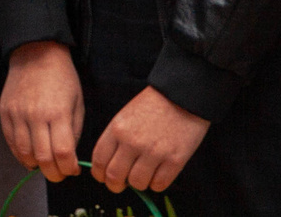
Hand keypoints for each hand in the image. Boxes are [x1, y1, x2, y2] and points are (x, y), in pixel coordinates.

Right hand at [0, 40, 83, 181]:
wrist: (36, 53)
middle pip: (42, 158)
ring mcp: (17, 114)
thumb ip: (73, 132)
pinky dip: (20, 154)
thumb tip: (67, 158)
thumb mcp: (77, 104)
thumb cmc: (62, 78)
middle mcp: (35, 115)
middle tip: (59, 174)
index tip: (73, 170)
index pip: (62, 153)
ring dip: (35, 165)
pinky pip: (10, 141)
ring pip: (24, 153)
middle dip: (53, 173)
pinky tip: (30, 156)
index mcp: (57, 113)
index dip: (69, 168)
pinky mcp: (5, 112)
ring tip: (44, 165)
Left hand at [91, 86, 209, 194]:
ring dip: (139, 183)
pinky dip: (157, 184)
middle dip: (115, 185)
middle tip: (121, 184)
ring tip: (143, 174)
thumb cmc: (152, 106)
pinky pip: (159, 185)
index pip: (99, 160)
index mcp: (117, 129)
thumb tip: (109, 165)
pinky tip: (158, 174)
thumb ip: (115, 139)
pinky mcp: (175, 160)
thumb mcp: (125, 116)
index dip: (99, 174)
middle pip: (115, 176)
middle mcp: (132, 142)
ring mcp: (154, 152)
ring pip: (137, 184)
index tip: (103, 177)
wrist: (182, 96)